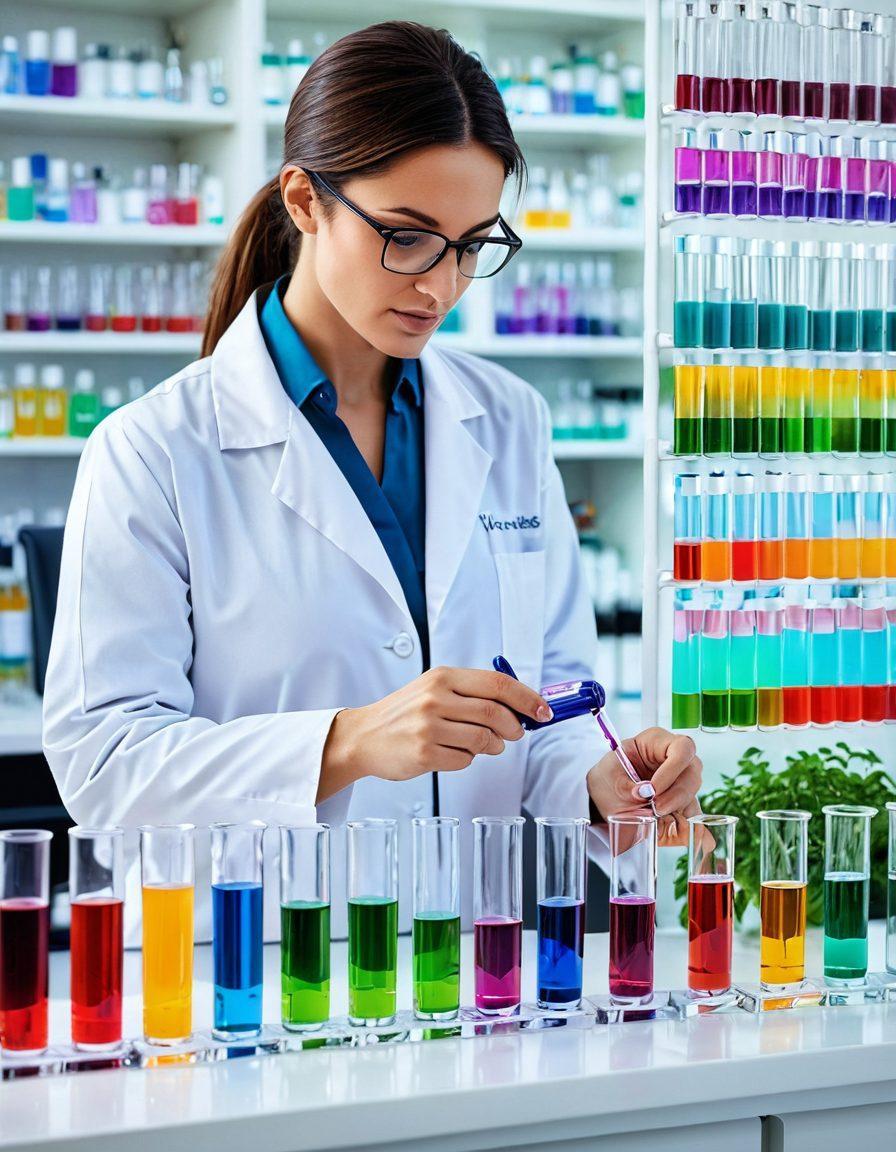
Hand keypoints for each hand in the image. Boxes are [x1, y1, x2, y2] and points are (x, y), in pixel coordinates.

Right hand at [318, 666, 552, 800]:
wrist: (363, 737)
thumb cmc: (404, 714)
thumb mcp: (434, 689)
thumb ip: (472, 693)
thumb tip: (520, 707)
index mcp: (443, 677)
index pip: (498, 684)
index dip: (527, 698)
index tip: (543, 712)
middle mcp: (435, 698)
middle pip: (495, 713)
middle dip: (514, 727)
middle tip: (515, 733)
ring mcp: (428, 727)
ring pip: (483, 739)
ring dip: (492, 746)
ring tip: (483, 745)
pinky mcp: (423, 753)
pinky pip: (464, 760)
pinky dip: (467, 759)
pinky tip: (453, 753)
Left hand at [586, 727, 702, 847]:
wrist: (605, 792)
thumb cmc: (609, 775)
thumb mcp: (610, 775)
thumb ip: (626, 785)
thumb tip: (644, 795)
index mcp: (657, 741)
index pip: (681, 749)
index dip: (672, 770)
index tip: (653, 790)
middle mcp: (674, 757)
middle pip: (692, 772)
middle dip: (676, 794)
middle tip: (656, 808)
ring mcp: (681, 779)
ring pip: (693, 792)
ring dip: (677, 807)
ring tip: (656, 816)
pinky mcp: (681, 799)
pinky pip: (691, 810)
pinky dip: (683, 820)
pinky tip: (670, 825)